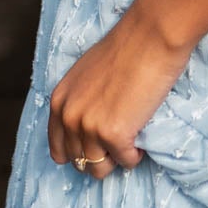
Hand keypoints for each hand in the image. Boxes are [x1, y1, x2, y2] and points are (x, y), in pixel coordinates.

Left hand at [47, 0, 193, 180]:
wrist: (149, 38)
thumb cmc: (125, 50)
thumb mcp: (86, 76)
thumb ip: (80, 102)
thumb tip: (87, 127)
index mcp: (59, 102)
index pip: (58, 148)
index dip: (78, 153)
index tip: (97, 150)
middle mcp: (68, 117)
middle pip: (79, 161)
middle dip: (100, 157)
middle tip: (119, 143)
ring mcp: (89, 127)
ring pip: (98, 169)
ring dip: (116, 159)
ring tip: (130, 141)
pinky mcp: (114, 135)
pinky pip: (126, 161)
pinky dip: (135, 155)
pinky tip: (141, 138)